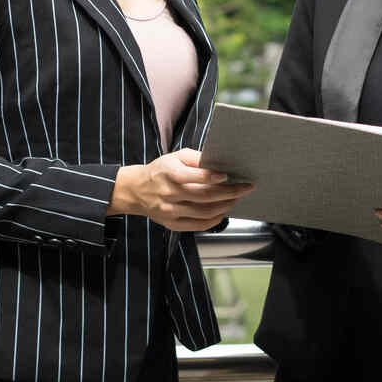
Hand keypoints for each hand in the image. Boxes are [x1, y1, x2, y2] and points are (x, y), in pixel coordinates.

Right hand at [108, 148, 253, 231]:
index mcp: (169, 174)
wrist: (136, 190)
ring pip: (204, 212)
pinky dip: (214, 220)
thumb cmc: (160, 171)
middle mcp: (169, 194)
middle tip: (244, 188)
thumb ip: (196, 158)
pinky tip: (223, 211)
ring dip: (225, 206)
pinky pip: (198, 225)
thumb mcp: (175, 156)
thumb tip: (218, 163)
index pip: (193, 177)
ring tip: (236, 198)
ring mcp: (171, 211)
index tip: (228, 176)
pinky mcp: (172, 224)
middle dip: (229, 192)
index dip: (212, 177)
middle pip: (204, 196)